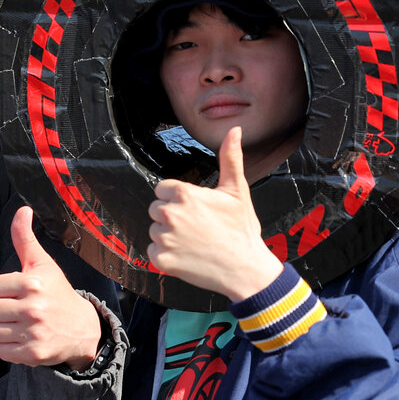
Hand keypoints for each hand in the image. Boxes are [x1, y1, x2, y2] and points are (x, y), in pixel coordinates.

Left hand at [0, 206, 102, 369]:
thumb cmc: (56, 293)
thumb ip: (24, 238)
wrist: (83, 329)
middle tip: (13, 310)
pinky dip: (5, 347)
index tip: (12, 292)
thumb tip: (22, 209)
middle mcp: (32, 308)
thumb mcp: (42, 264)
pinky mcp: (33, 355)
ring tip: (16, 324)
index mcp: (31, 284)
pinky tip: (20, 339)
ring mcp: (33, 333)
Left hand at [147, 127, 284, 299]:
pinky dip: (165, 255)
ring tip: (193, 241)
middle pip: (156, 209)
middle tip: (196, 227)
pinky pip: (152, 252)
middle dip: (172, 216)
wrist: (246, 269)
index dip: (178, 199)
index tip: (194, 209)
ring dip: (168, 236)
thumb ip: (230, 158)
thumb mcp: (236, 191)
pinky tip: (186, 255)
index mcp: (184, 194)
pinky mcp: (162, 259)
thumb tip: (234, 130)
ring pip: (154, 230)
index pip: (162, 190)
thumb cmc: (241, 229)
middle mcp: (170, 214)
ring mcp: (165, 238)